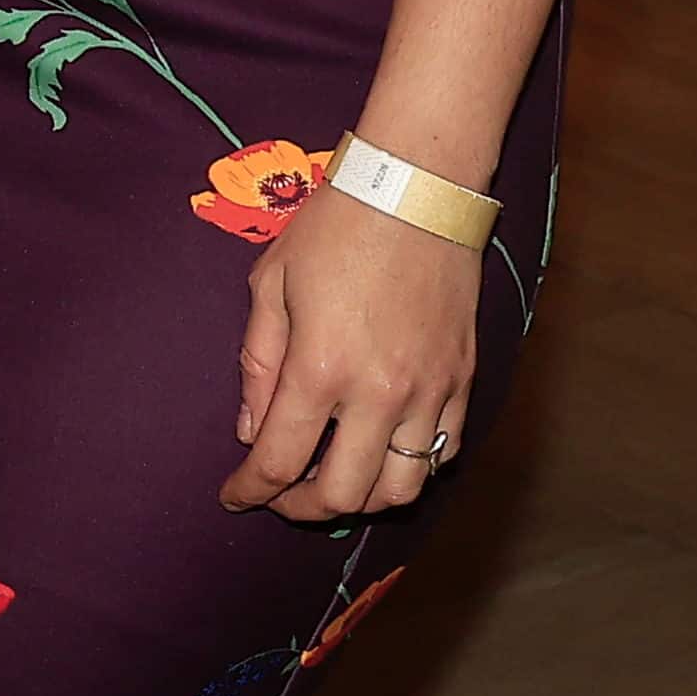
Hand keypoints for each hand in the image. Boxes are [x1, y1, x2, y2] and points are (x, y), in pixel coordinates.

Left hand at [220, 191, 481, 524]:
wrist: (416, 188)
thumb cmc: (335, 227)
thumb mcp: (271, 284)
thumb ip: (258, 364)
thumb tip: (252, 431)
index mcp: (319, 369)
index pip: (279, 462)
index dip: (250, 490)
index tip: (234, 496)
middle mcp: (378, 394)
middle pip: (342, 494)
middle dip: (301, 507)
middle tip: (280, 495)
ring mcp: (428, 391)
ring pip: (400, 489)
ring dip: (361, 500)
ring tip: (334, 482)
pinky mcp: (462, 380)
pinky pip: (443, 453)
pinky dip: (411, 469)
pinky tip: (384, 454)